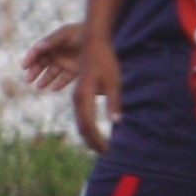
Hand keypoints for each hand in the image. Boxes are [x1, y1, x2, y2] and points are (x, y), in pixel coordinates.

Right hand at [19, 21, 82, 91]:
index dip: (30, 58)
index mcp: (52, 43)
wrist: (100, 36)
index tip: (24, 66)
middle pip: (42, 64)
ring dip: (45, 80)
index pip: (37, 52)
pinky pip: (65, 79)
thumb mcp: (65, 34)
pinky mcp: (75, 69)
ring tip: (39, 87)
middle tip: (28, 80)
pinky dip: (59, 84)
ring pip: (52, 73)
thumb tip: (37, 48)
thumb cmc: (80, 32)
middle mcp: (57, 53)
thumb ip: (51, 41)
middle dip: (34, 72)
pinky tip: (53, 88)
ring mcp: (66, 62)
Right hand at [69, 32, 125, 152]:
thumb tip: (117, 123)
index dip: (97, 140)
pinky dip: (87, 125)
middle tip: (105, 153)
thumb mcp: (114, 81)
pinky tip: (94, 131)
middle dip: (93, 141)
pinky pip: (82, 114)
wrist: (93, 42)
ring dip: (89, 134)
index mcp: (84, 96)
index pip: (89, 125)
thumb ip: (114, 102)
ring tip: (99, 146)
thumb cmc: (106, 60)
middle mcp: (78, 98)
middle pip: (82, 126)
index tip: (108, 151)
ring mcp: (78, 95)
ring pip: (80, 120)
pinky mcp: (80, 92)